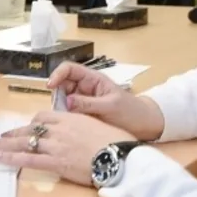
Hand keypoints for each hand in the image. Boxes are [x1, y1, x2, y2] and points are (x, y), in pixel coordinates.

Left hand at [0, 112, 134, 185]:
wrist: (121, 156)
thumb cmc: (116, 142)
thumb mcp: (98, 126)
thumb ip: (84, 125)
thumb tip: (80, 130)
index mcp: (70, 118)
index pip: (44, 117)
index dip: (33, 124)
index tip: (28, 129)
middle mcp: (59, 129)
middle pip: (31, 129)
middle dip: (14, 133)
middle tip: (1, 136)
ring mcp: (56, 145)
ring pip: (25, 142)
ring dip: (6, 144)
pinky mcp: (55, 162)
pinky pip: (28, 159)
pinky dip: (11, 158)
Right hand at [46, 62, 164, 140]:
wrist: (145, 127)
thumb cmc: (132, 112)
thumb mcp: (111, 107)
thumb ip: (88, 104)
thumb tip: (66, 101)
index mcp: (93, 80)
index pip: (69, 69)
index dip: (57, 74)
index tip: (50, 86)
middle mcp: (85, 88)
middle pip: (62, 85)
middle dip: (57, 96)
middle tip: (59, 110)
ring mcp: (84, 102)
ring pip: (63, 101)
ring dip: (61, 109)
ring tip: (65, 120)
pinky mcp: (84, 115)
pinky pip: (69, 113)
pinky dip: (66, 118)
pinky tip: (68, 126)